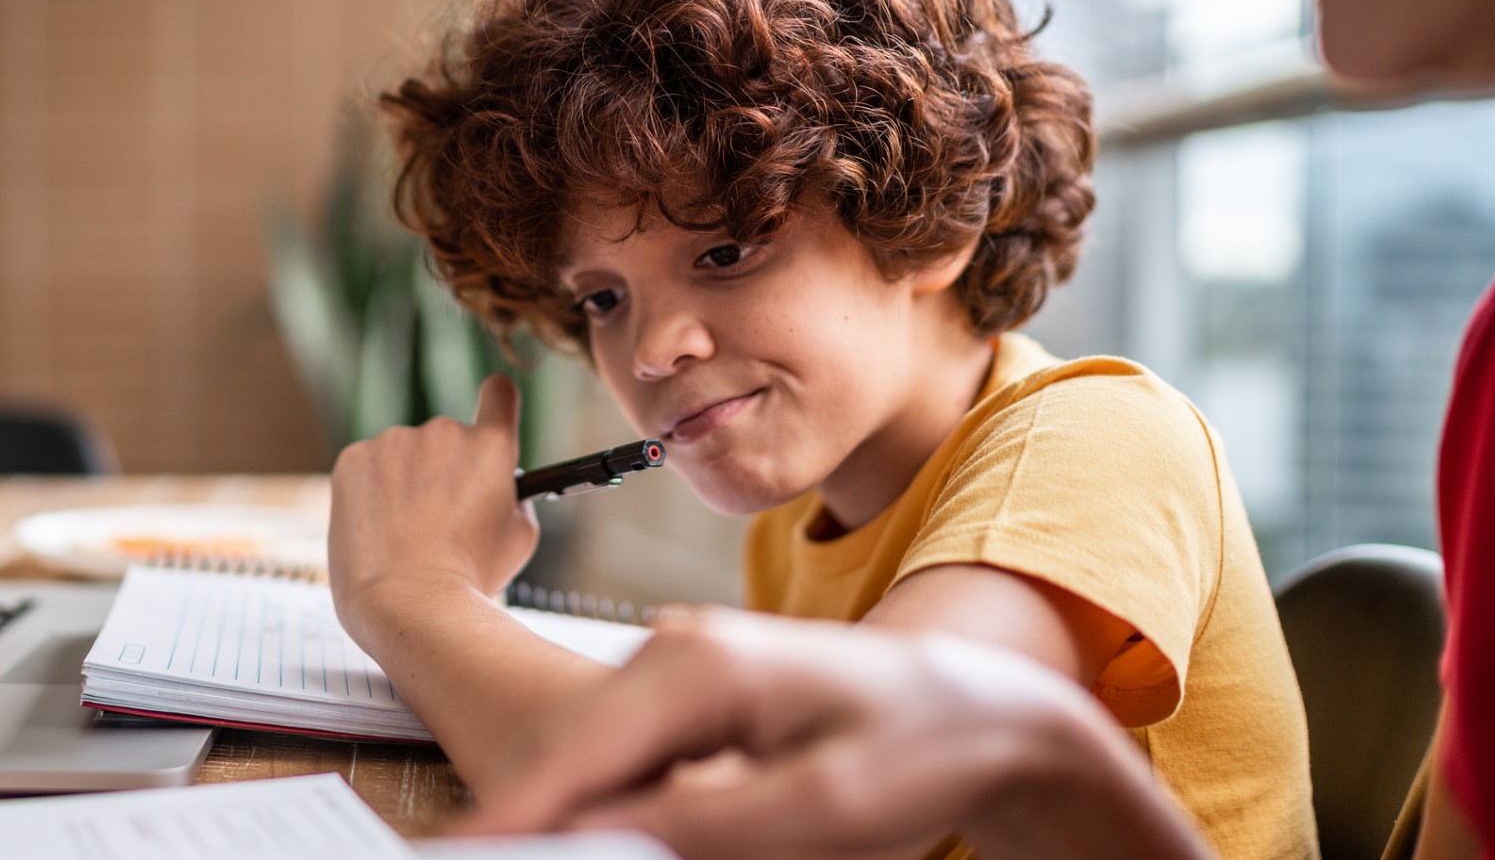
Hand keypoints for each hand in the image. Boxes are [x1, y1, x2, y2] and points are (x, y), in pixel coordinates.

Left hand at [327, 374, 538, 631]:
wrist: (408, 603)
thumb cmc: (471, 578)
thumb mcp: (519, 538)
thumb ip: (514, 497)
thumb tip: (501, 486)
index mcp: (491, 447)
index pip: (500, 393)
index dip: (497, 405)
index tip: (491, 419)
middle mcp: (443, 431)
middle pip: (448, 440)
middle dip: (447, 471)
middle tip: (441, 523)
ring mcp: (393, 442)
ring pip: (405, 456)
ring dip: (407, 482)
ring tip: (405, 536)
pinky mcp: (353, 459)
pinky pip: (369, 467)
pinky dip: (373, 492)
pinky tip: (378, 530)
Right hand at [466, 608, 1209, 859]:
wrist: (985, 709)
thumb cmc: (920, 746)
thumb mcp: (823, 808)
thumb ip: (703, 825)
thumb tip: (594, 835)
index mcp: (697, 666)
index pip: (573, 752)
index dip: (508, 815)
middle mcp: (674, 654)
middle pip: (572, 755)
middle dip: (534, 820)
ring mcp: (681, 673)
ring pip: (597, 762)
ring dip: (573, 819)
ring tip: (533, 852)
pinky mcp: (694, 702)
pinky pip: (632, 763)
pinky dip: (615, 807)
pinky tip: (608, 841)